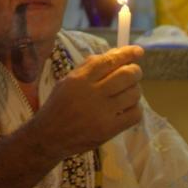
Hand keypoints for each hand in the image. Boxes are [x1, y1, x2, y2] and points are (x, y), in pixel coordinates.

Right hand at [31, 45, 143, 159]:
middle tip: (134, 73)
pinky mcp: (109, 130)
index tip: (138, 51)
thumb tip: (115, 55)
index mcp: (79, 79)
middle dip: (135, 71)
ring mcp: (102, 113)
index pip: (109, 60)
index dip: (127, 53)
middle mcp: (92, 93)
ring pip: (134, 94)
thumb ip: (88, 67)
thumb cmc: (58, 105)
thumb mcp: (67, 81)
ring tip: (128, 91)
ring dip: (135, 90)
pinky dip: (135, 108)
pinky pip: (135, 114)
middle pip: (126, 75)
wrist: (49, 137)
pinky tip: (128, 107)